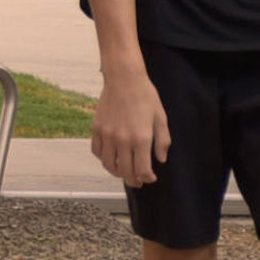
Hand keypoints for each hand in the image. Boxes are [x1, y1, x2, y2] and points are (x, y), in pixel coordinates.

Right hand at [91, 66, 170, 185]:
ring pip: (108, 164)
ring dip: (117, 172)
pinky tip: (111, 155)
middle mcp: (122, 139)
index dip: (148, 178)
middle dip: (133, 180)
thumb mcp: (161, 118)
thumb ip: (162, 141)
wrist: (124, 78)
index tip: (150, 177)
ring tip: (123, 171)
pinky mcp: (97, 128)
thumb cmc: (145, 96)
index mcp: (141, 139)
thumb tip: (160, 159)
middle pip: (125, 172)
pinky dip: (103, 158)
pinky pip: (97, 151)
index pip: (142, 171)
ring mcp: (107, 134)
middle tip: (137, 181)